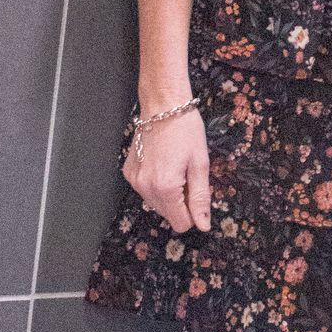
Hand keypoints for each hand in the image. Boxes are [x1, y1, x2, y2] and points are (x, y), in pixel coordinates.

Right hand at [124, 104, 212, 232]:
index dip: (193, 213)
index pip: (181, 224)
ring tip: (174, 167)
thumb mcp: (200, 164)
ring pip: (156, 204)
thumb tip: (203, 225)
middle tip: (187, 175)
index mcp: (165, 188)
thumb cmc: (185, 130)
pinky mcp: (128, 173)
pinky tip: (162, 164)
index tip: (196, 192)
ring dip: (168, 194)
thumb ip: (201, 199)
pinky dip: (156, 183)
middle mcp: (145, 188)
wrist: (162, 106)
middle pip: (168, 215)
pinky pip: (146, 190)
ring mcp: (134, 181)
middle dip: (181, 202)